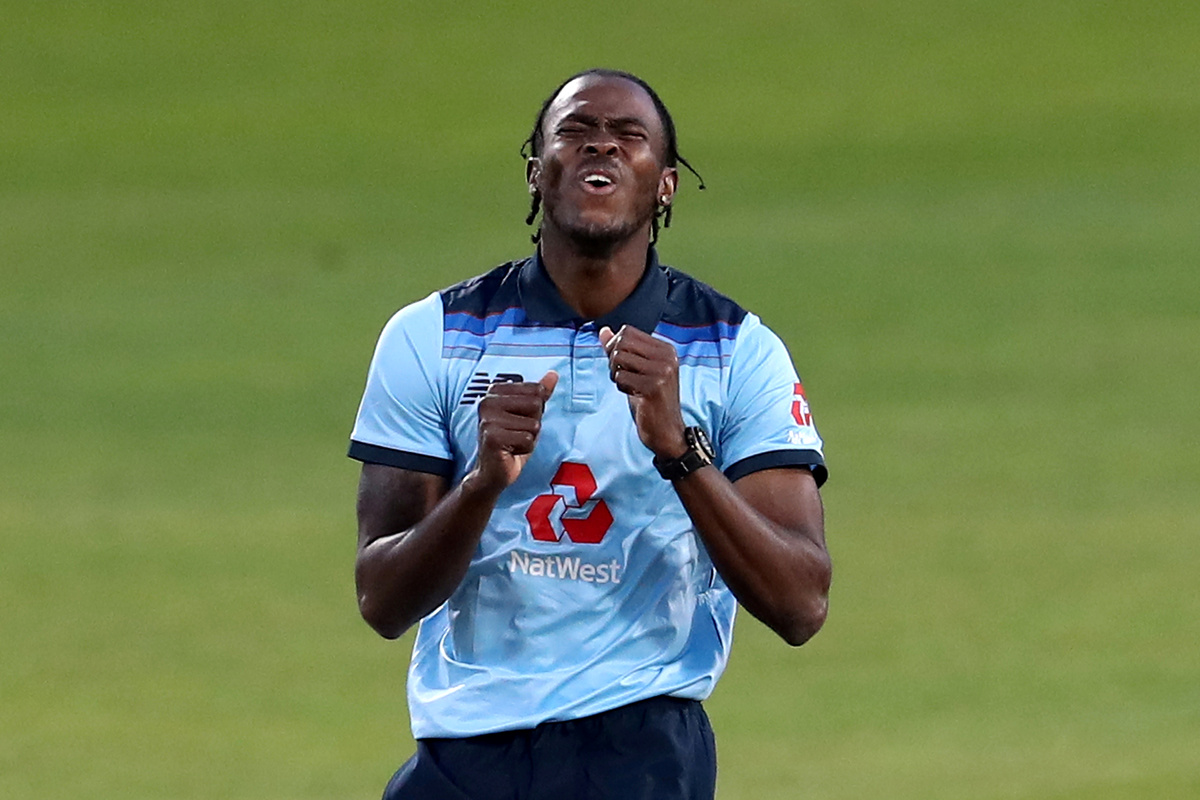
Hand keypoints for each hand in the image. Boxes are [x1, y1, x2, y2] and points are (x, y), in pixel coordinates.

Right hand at [471, 371, 557, 491]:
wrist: (494, 471)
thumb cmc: (512, 441)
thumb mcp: (529, 415)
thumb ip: (540, 394)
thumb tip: (554, 374)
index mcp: (495, 391)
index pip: (536, 390)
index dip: (535, 411)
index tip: (519, 421)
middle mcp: (487, 401)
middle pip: (536, 405)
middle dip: (533, 424)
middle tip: (516, 434)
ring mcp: (488, 419)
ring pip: (533, 424)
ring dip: (529, 438)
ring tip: (513, 443)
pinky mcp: (492, 436)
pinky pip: (527, 439)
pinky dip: (524, 449)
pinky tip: (510, 452)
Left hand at [598, 325, 687, 458]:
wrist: (666, 431)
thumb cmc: (650, 401)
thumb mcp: (636, 371)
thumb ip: (620, 350)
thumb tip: (603, 330)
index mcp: (666, 349)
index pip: (628, 331)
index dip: (615, 346)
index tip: (620, 364)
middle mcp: (667, 357)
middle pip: (622, 341)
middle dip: (613, 359)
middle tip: (621, 376)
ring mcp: (662, 371)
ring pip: (619, 358)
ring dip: (616, 373)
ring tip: (628, 386)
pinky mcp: (653, 386)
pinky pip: (620, 377)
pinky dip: (621, 387)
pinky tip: (634, 396)